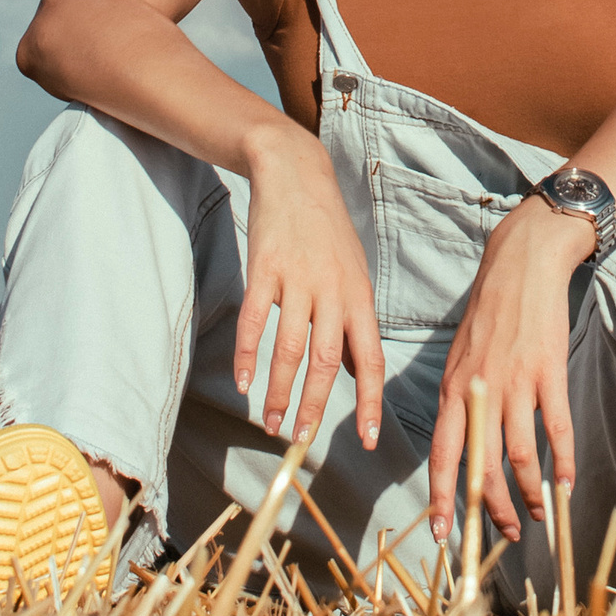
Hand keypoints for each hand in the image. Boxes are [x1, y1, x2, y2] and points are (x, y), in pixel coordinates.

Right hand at [232, 124, 386, 454]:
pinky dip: (248, 355)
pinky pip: (256, 320)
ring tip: (272, 423)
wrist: (296, 173)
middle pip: (328, 362)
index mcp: (360, 298)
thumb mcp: (353, 275)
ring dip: (280, 391)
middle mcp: (333, 292)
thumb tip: (354, 372)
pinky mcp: (265, 268)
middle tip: (304, 441)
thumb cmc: (327, 231)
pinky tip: (243, 382)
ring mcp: (298, 280)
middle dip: (316, 407)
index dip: (371, 402)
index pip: (371, 359)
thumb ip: (353, 324)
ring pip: (291, 348)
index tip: (367, 439)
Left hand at [427, 196, 589, 545]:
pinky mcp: (549, 373)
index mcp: (453, 389)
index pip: (443, 455)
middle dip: (492, 509)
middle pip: (482, 466)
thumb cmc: (490, 313)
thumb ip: (460, 399)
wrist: (521, 266)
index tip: (445, 534)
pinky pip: (556, 430)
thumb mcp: (459, 356)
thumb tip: (460, 445)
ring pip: (519, 456)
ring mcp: (515, 383)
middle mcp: (479, 391)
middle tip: (504, 535)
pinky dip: (562, 463)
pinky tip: (566, 484)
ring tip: (539, 516)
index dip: (443, 498)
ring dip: (529, 494)